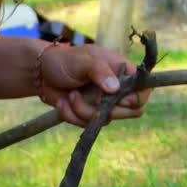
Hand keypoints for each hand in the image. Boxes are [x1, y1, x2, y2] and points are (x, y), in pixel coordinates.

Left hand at [38, 44, 153, 126]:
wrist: (41, 74)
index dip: (135, 98)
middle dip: (105, 108)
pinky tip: (63, 102)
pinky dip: (72, 115)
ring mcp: (104, 104)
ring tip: (71, 94)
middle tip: (88, 96)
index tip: (116, 96)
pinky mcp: (89, 115)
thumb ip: (99, 72)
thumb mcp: (83, 61)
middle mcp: (117, 89)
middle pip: (131, 111)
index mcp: (123, 71)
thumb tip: (115, 89)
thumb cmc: (65, 60)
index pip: (145, 90)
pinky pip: (87, 125)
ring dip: (82, 110)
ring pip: (105, 120)